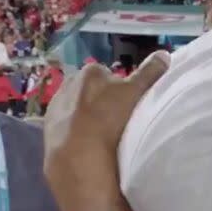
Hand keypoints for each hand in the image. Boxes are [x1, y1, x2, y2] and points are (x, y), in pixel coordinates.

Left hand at [43, 51, 168, 203]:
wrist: (79, 156)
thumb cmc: (111, 118)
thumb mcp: (137, 92)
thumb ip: (150, 72)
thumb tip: (164, 54)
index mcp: (90, 71)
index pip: (110, 76)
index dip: (121, 90)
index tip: (129, 105)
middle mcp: (68, 83)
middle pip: (92, 91)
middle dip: (103, 101)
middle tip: (118, 120)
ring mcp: (56, 107)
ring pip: (78, 108)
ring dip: (88, 117)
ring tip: (102, 135)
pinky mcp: (47, 129)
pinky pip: (66, 126)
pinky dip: (75, 132)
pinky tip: (86, 144)